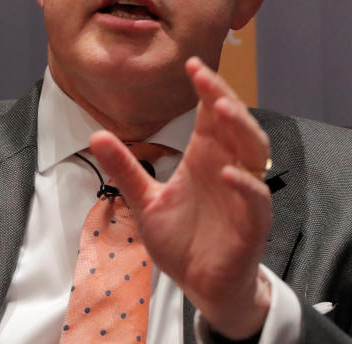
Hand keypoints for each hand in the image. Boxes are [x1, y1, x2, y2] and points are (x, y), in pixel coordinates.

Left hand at [91, 57, 272, 338]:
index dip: (206, 88)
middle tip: (203, 74)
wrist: (202, 286)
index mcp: (205, 157)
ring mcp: (243, 193)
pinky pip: (255, 197)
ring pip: (253, 150)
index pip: (210, 114)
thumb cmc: (182, 240)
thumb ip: (125, 167)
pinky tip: (227, 174)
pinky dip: (244, 184)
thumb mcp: (144, 201)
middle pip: (234, 122)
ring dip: (240, 128)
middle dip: (222, 96)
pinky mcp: (253, 223)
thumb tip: (96, 134)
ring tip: (220, 108)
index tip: (191, 64)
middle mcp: (228, 167)